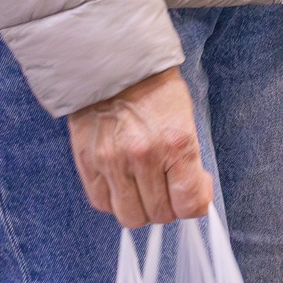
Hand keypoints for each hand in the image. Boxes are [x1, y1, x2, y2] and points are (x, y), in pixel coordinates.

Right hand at [68, 67, 209, 228]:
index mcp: (176, 142)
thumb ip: (188, 161)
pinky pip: (102, 203)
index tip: (195, 194)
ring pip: (130, 216)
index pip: (190, 203)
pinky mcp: (87, 163)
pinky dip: (115, 201)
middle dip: (169, 207)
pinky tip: (123, 184)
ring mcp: (111, 162)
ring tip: (145, 189)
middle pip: (160, 215)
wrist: (114, 65)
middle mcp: (143, 156)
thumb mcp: (186, 119)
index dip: (196, 204)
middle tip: (169, 189)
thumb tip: (193, 196)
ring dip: (141, 209)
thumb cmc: (156, 90)